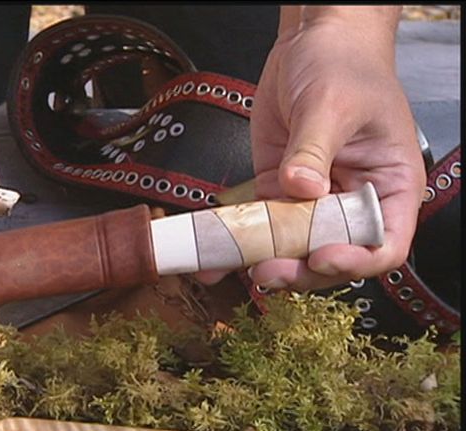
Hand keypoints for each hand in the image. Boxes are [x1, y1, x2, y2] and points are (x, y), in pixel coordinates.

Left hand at [246, 10, 425, 290]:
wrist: (312, 43)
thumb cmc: (343, 66)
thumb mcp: (331, 104)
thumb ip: (314, 149)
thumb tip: (300, 188)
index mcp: (388, 187)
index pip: (383, 243)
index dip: (355, 261)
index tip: (320, 257)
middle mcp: (352, 200)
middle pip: (331, 253)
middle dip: (298, 268)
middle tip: (265, 272)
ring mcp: (311, 199)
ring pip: (289, 246)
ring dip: (259, 260)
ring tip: (228, 267)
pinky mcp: (277, 189)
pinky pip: (258, 222)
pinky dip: (233, 239)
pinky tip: (209, 254)